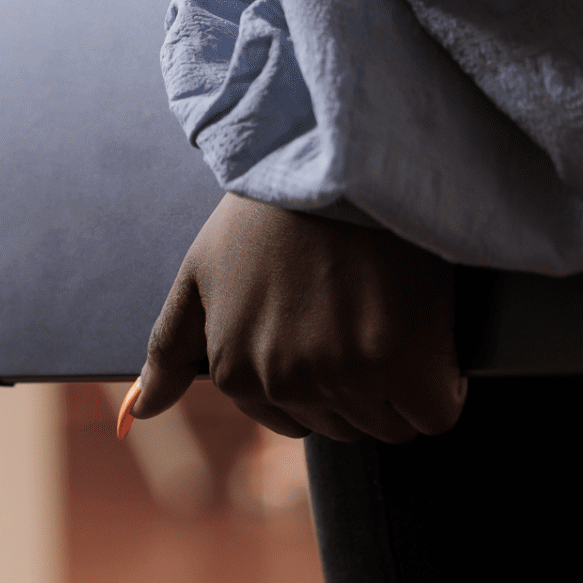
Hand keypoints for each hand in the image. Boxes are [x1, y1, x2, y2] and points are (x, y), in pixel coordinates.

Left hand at [130, 192, 466, 442]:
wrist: (335, 157)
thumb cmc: (268, 212)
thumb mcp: (200, 272)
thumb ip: (170, 346)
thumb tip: (141, 411)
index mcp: (236, 373)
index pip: (297, 423)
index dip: (323, 377)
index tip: (331, 325)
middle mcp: (285, 383)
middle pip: (345, 425)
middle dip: (358, 385)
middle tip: (361, 313)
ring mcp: (345, 376)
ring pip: (391, 425)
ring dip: (401, 384)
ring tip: (391, 316)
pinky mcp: (405, 364)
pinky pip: (435, 413)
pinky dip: (441, 384)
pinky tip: (429, 335)